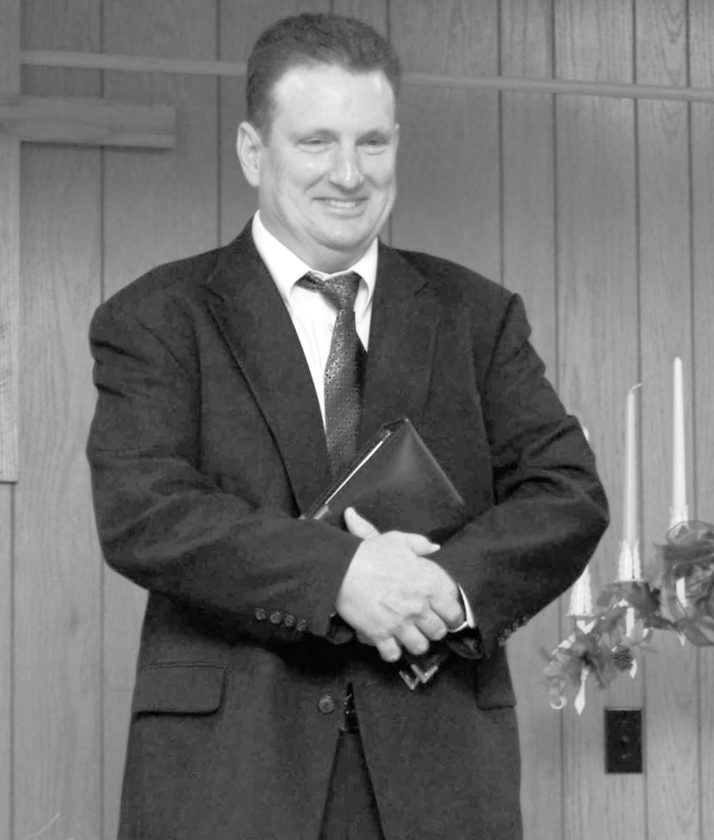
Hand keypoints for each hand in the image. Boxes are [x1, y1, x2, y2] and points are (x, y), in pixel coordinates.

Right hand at [335, 508, 464, 662]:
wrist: (341, 568)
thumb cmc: (370, 553)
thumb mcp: (398, 541)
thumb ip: (420, 544)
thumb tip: (435, 547)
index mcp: (428, 584)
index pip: (454, 610)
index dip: (451, 613)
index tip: (445, 613)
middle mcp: (418, 607)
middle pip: (439, 631)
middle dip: (433, 628)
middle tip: (425, 624)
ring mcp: (400, 623)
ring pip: (420, 647)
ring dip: (415, 642)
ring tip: (408, 635)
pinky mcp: (380, 634)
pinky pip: (393, 654)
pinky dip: (391, 651)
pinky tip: (389, 642)